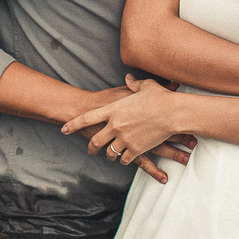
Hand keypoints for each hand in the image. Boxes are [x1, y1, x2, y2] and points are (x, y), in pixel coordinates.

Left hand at [62, 75, 194, 181]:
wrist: (173, 113)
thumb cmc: (160, 97)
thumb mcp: (145, 86)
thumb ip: (133, 84)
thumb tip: (128, 78)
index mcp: (113, 109)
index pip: (86, 118)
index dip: (73, 124)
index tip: (64, 129)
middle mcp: (115, 126)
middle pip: (95, 140)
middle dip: (91, 147)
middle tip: (90, 150)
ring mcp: (124, 139)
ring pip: (109, 152)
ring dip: (108, 155)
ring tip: (109, 156)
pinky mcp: (136, 149)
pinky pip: (124, 159)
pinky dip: (123, 160)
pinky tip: (124, 159)